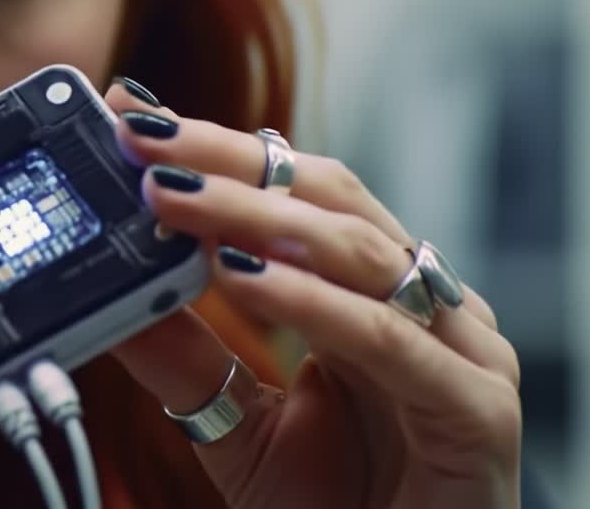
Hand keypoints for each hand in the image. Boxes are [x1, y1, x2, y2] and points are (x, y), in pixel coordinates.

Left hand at [103, 81, 521, 508]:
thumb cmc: (341, 504)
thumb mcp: (240, 422)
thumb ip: (186, 359)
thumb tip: (114, 295)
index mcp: (370, 290)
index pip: (294, 192)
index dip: (218, 149)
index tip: (137, 119)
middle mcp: (418, 301)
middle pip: (326, 197)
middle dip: (228, 160)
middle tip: (143, 138)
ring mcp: (458, 348)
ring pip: (356, 250)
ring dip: (256, 216)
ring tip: (172, 195)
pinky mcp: (474, 409)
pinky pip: (386, 341)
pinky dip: (311, 303)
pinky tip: (242, 277)